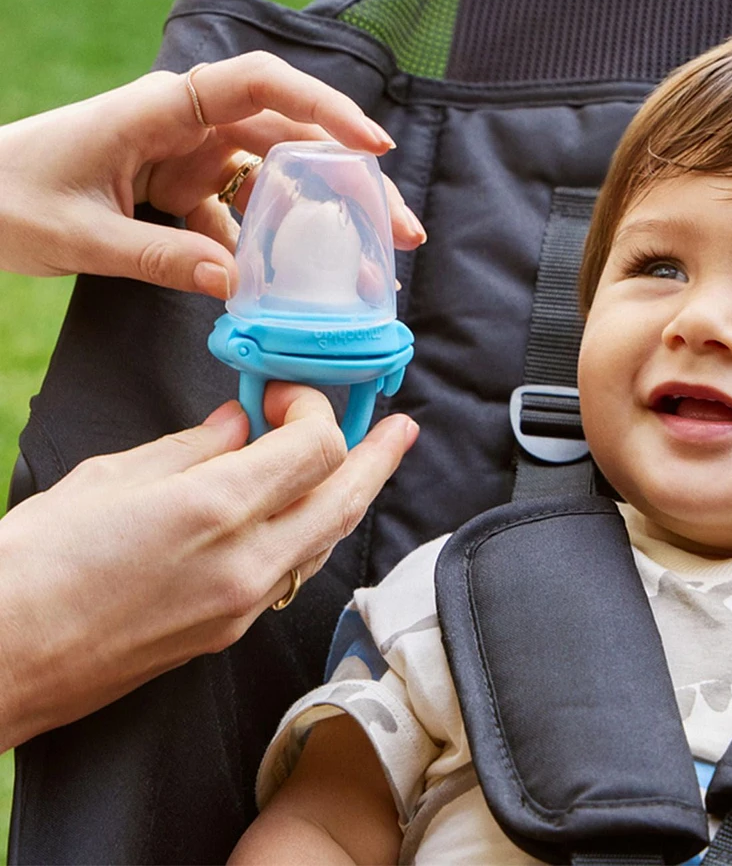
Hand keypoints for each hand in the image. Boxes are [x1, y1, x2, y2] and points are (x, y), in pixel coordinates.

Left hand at [0, 52, 424, 297]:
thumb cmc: (7, 197)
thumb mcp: (80, 234)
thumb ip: (160, 259)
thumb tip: (239, 289)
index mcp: (162, 109)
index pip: (260, 88)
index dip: (325, 110)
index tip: (374, 150)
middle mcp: (188, 126)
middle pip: (292, 140)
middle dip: (352, 183)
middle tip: (399, 230)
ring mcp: (191, 159)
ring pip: (279, 183)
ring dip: (324, 224)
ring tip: (367, 266)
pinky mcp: (185, 193)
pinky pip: (243, 221)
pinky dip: (270, 254)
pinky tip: (296, 289)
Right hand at [0, 383, 417, 750]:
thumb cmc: (32, 565)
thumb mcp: (110, 479)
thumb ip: (191, 448)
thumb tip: (238, 426)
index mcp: (214, 509)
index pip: (316, 447)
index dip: (313, 410)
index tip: (284, 395)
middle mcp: (245, 562)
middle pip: (344, 497)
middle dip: (378, 456)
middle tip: (399, 427)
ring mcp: (241, 606)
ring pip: (326, 539)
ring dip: (352, 495)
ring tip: (370, 463)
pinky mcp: (226, 633)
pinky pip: (293, 572)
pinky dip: (311, 532)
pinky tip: (306, 510)